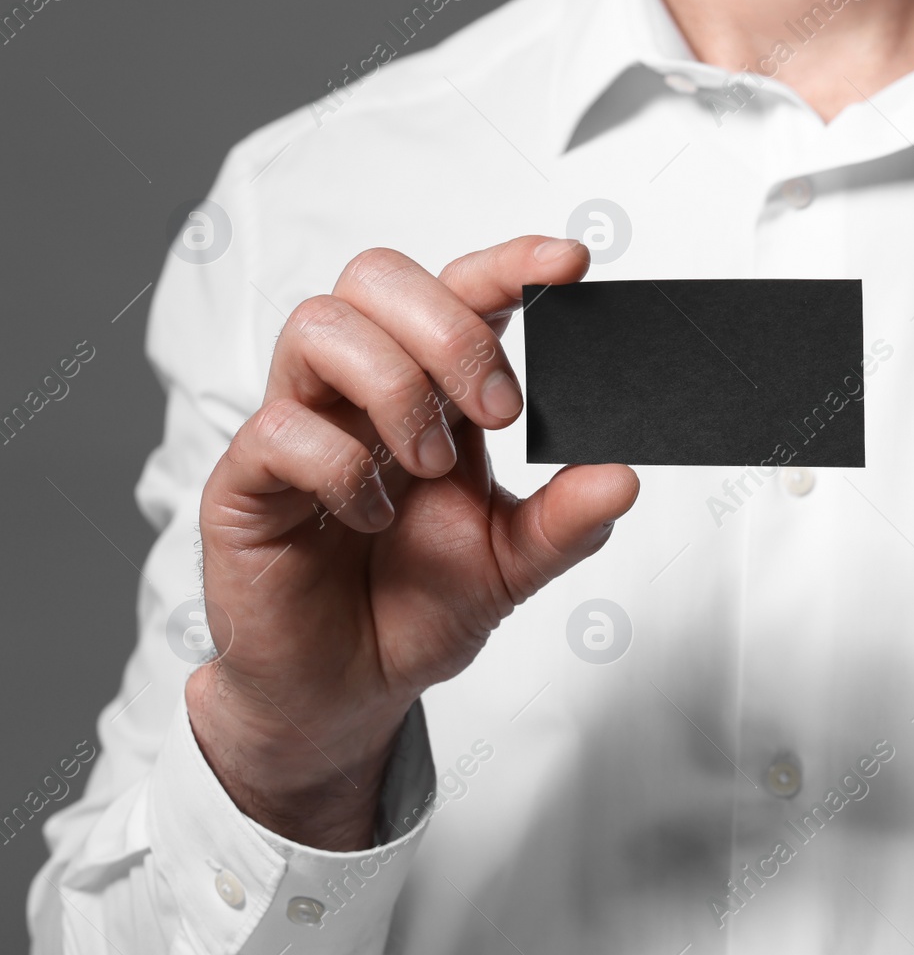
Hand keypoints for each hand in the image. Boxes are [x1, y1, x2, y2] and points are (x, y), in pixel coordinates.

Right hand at [187, 236, 638, 849]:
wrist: (346, 691)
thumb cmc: (417, 607)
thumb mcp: (513, 565)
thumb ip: (566, 522)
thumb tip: (624, 478)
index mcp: (431, 391)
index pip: (460, 291)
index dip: (509, 263)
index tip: (569, 265)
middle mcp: (361, 392)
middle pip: (378, 277)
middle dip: (452, 329)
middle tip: (500, 413)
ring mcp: (300, 427)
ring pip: (320, 326)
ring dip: (396, 387)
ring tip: (431, 466)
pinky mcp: (247, 481)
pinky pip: (280, 428)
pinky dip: (341, 467)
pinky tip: (373, 516)